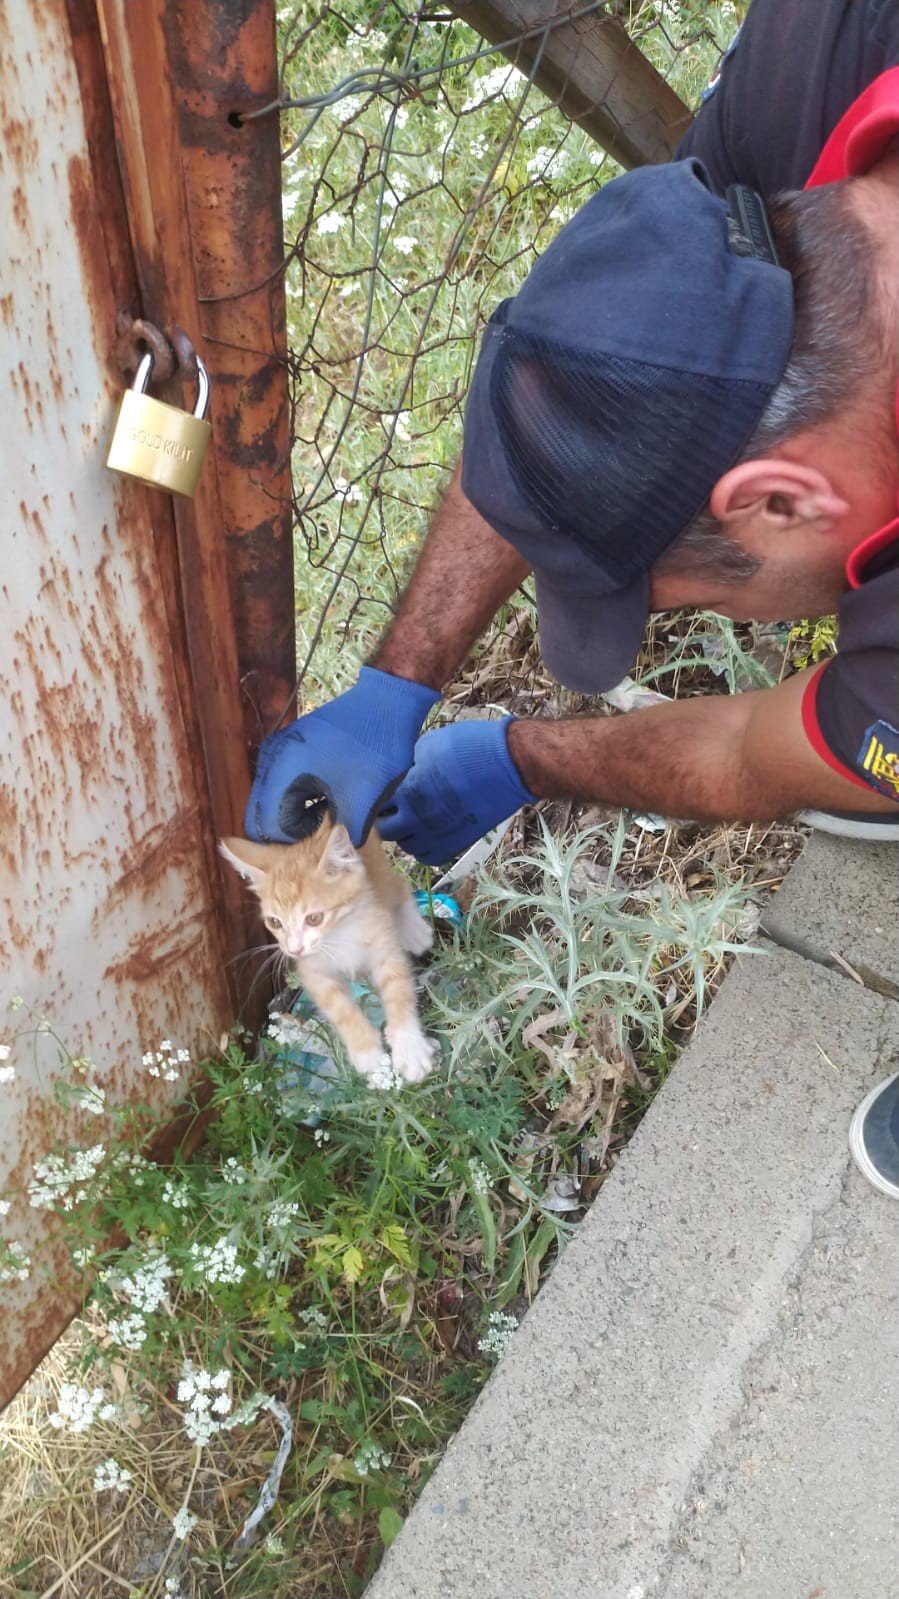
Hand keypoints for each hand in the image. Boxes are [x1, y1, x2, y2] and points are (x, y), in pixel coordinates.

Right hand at [245, 667, 440, 845]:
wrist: (387, 700)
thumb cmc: (376, 747)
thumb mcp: (364, 797)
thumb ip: (346, 833)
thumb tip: (336, 859)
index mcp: (284, 771)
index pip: (264, 825)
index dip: (287, 847)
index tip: (312, 853)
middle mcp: (274, 758)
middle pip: (263, 812)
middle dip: (285, 834)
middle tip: (314, 845)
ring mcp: (282, 749)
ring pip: (273, 798)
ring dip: (291, 816)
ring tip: (322, 826)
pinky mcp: (294, 745)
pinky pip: (284, 782)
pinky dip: (297, 799)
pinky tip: (323, 805)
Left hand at [378, 717, 534, 865]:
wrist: (509, 765)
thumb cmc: (469, 746)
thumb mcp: (427, 746)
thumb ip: (406, 766)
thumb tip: (396, 774)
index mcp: (405, 790)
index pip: (372, 804)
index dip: (371, 798)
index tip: (376, 791)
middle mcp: (416, 818)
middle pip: (384, 830)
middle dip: (384, 819)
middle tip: (392, 807)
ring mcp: (435, 834)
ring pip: (404, 846)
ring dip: (404, 834)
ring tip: (412, 819)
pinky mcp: (455, 844)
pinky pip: (427, 857)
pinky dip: (423, 848)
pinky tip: (428, 832)